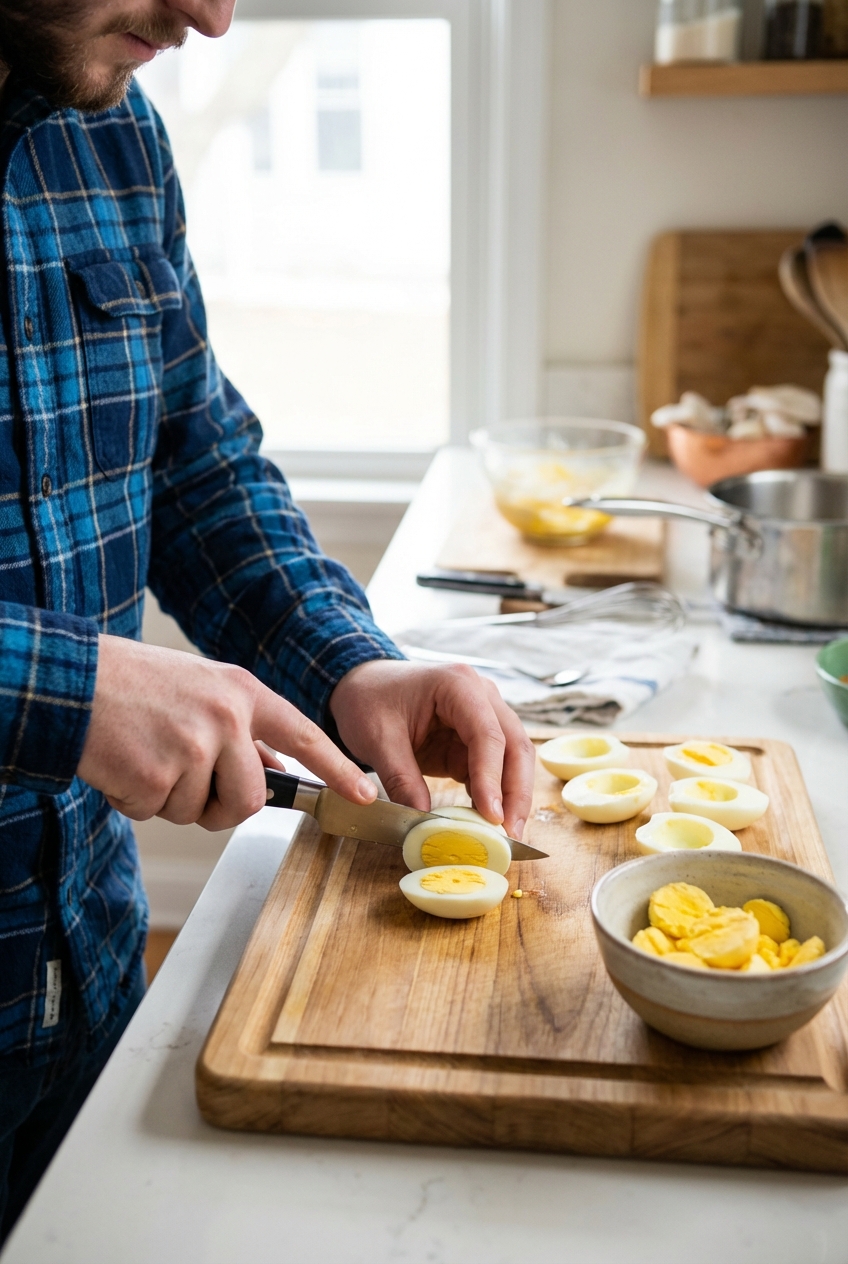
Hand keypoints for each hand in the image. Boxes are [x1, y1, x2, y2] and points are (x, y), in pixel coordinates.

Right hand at [78, 635, 376, 830]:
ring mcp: (193, 748)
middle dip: (220, 805)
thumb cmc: (136, 685)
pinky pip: (158, 813)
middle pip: (250, 798)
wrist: (73, 681)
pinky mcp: (158, 776)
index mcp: (241, 692)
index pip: (304, 734)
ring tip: (147, 756)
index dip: (338, 769)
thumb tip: (272, 770)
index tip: (365, 795)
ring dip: (171, 800)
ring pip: (200, 812)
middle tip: (185, 780)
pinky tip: (124, 763)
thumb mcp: (202, 690)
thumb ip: (240, 727)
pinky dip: (136, 799)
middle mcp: (226, 718)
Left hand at [329, 660, 534, 837]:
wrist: (363, 687)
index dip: (492, 777)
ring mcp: (483, 716)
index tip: (492, 816)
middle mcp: (480, 695)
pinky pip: (494, 769)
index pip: (487, 734)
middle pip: (515, 745)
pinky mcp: (475, 739)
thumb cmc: (369, 701)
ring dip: (512, 796)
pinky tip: (488, 822)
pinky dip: (493, 795)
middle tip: (511, 832)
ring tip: (506, 834)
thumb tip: (423, 823)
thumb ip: (401, 779)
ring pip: (513, 758)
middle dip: (516, 792)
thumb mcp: (377, 739)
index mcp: (457, 684)